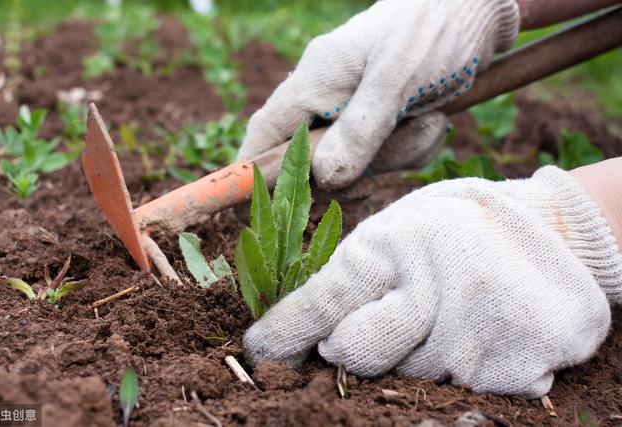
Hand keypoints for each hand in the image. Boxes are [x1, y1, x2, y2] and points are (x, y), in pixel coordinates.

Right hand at [238, 0, 519, 188]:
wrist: (477, 7)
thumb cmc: (434, 30)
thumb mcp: (398, 80)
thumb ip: (360, 130)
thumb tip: (326, 178)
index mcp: (315, 78)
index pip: (267, 132)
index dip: (256, 170)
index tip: (258, 205)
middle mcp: (328, 95)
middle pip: (317, 158)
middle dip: (359, 166)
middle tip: (396, 148)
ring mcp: (356, 106)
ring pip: (358, 159)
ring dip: (397, 152)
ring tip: (428, 120)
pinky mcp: (383, 115)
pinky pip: (387, 152)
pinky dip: (413, 146)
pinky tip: (434, 121)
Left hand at [243, 166, 621, 397]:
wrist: (549, 233)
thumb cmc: (452, 228)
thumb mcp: (397, 229)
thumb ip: (351, 276)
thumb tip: (301, 334)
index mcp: (397, 243)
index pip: (323, 301)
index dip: (284, 332)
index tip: (260, 351)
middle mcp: (436, 287)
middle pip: (357, 354)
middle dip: (353, 345)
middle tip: (385, 315)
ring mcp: (479, 332)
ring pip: (407, 377)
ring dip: (415, 352)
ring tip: (445, 311)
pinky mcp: (517, 368)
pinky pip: (456, 391)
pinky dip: (456, 368)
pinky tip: (476, 330)